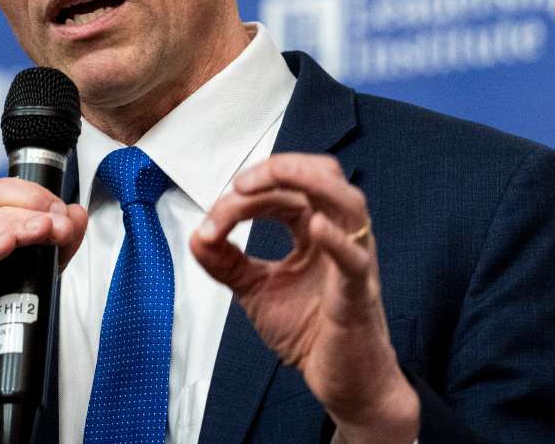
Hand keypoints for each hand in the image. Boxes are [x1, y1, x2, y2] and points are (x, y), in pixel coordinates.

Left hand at [189, 154, 417, 443]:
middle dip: (279, 170)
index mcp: (314, 230)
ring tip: (269, 181)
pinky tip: (314, 226)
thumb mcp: (256, 290)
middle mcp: (339, 235)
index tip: (212, 223)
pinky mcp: (358, 294)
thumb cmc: (311, 332)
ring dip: (307, 181)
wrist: (343, 383)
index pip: (285, 190)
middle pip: (322, 176)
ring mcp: (353, 260)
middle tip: (239, 185)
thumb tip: (196, 236)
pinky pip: (354, 259)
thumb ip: (227, 263)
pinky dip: (336, 239)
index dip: (247, 195)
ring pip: (348, 202)